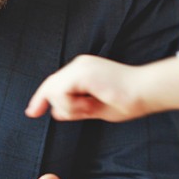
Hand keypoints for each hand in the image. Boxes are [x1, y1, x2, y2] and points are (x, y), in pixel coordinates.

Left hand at [25, 55, 178, 122]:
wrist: (145, 91)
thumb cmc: (128, 101)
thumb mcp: (96, 108)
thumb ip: (77, 108)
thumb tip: (56, 112)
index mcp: (84, 71)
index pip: (57, 83)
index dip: (42, 97)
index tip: (33, 111)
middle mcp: (80, 65)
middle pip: (51, 84)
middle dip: (41, 100)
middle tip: (32, 113)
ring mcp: (80, 67)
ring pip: (54, 91)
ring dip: (69, 107)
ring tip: (90, 108)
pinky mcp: (82, 73)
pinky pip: (62, 94)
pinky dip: (72, 105)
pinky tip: (89, 106)